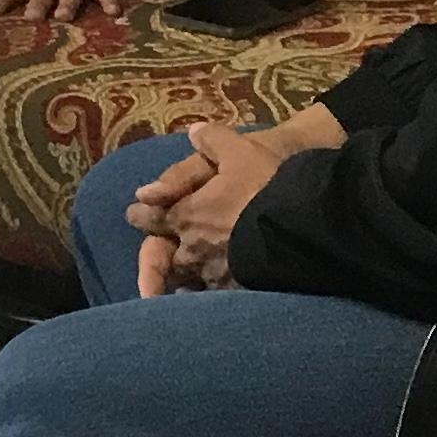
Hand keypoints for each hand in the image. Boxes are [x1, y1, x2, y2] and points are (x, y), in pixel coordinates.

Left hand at [126, 120, 317, 294]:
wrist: (302, 226)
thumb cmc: (267, 186)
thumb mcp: (240, 152)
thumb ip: (213, 140)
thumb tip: (193, 130)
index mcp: (185, 215)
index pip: (151, 217)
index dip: (141, 215)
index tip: (134, 215)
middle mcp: (192, 248)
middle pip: (162, 257)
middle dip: (153, 258)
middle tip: (144, 264)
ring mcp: (213, 274)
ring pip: (187, 282)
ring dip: (179, 282)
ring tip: (175, 291)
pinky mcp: (238, 293)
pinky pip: (215, 300)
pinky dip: (208, 302)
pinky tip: (210, 305)